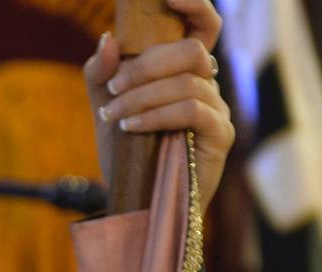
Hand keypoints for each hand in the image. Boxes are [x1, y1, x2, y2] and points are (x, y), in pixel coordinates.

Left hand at [84, 0, 233, 211]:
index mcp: (184, 71)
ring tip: (116, 116)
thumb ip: (101, 74)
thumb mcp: (105, 108)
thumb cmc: (126, 152)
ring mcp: (218, 110)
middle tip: (114, 89)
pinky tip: (132, 127)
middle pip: (190, 51)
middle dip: (146, 66)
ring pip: (186, 82)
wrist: (135, 201)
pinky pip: (191, 111)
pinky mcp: (219, 136)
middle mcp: (207, 85)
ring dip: (143, 96)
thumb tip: (108, 37)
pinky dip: (156, 115)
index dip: (194, 5)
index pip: (204, 26)